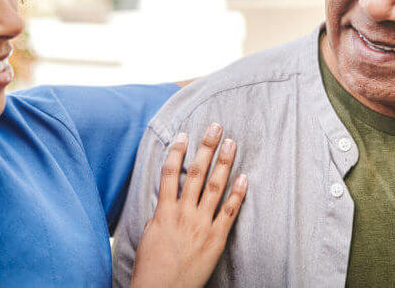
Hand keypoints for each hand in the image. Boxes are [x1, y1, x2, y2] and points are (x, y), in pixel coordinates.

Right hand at [130, 123, 246, 287]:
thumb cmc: (152, 266)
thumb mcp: (149, 234)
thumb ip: (161, 214)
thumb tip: (169, 200)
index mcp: (164, 211)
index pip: (170, 173)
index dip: (177, 151)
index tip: (184, 135)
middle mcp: (184, 213)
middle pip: (196, 173)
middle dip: (206, 148)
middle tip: (215, 127)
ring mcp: (201, 225)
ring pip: (215, 187)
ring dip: (224, 163)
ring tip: (231, 143)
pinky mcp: (216, 239)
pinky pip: (229, 212)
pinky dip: (238, 194)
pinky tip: (244, 177)